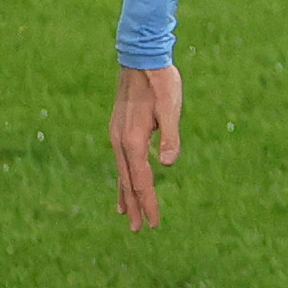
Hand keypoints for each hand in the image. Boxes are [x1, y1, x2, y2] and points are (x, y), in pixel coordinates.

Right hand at [108, 63, 183, 230]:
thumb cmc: (161, 82)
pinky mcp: (119, 130)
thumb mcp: (171, 107)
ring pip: (121, 173)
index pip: (141, 181)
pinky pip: (121, 161)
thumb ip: (169, 136)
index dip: (148, 203)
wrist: (141, 57)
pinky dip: (122, 178)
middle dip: (135, 206)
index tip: (154, 224)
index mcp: (133, 140)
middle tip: (139, 229)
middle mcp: (120, 141)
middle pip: (128, 182)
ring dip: (126, 195)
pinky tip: (124, 183)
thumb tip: (166, 165)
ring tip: (126, 215)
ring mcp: (117, 135)